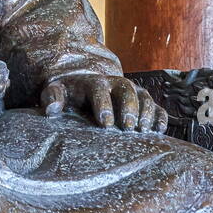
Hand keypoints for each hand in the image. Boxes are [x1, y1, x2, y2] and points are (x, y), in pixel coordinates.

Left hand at [40, 74, 168, 133]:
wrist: (84, 84)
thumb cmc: (68, 94)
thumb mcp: (55, 92)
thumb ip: (52, 98)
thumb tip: (52, 109)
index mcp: (93, 82)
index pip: (99, 90)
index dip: (103, 105)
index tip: (105, 124)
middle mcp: (115, 84)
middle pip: (126, 89)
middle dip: (129, 107)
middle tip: (128, 127)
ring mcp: (131, 91)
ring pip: (144, 96)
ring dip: (146, 112)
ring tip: (144, 130)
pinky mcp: (143, 101)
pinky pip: (156, 106)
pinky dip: (160, 116)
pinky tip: (159, 130)